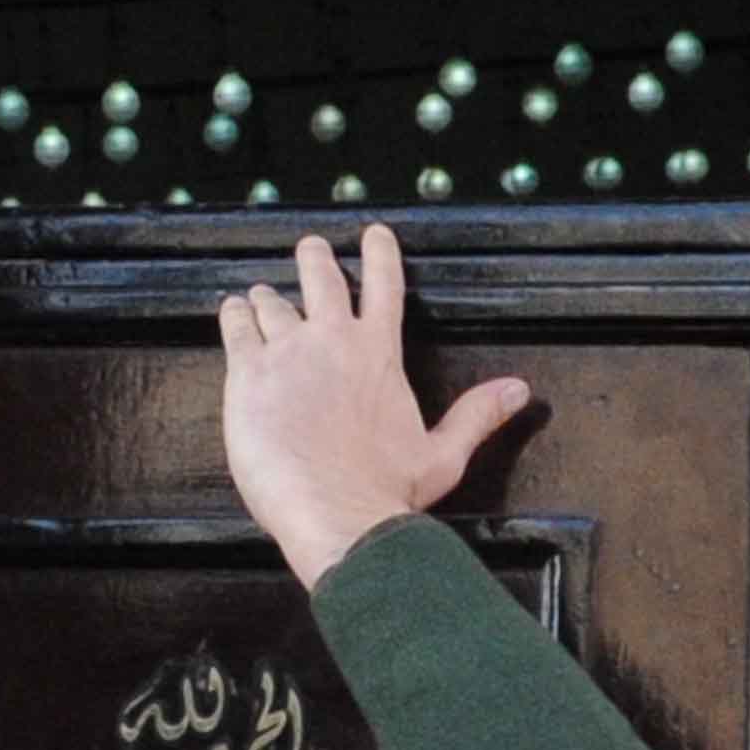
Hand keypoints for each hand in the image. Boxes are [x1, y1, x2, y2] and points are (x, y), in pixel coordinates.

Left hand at [215, 223, 535, 586]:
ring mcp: (286, 352)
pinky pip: (236, 326)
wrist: (336, 514)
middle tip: (311, 248)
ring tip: (260, 295)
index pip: (384, 284)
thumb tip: (518, 390)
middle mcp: (331, 340)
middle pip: (321, 278)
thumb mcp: (443, 454)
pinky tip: (232, 312)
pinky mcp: (247, 373)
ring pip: (272, 302)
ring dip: (268, 296)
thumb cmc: (386, 492)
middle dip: (316, 258)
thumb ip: (477, 415)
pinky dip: (234, 315)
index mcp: (378, 353)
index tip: (374, 234)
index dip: (379, 253)